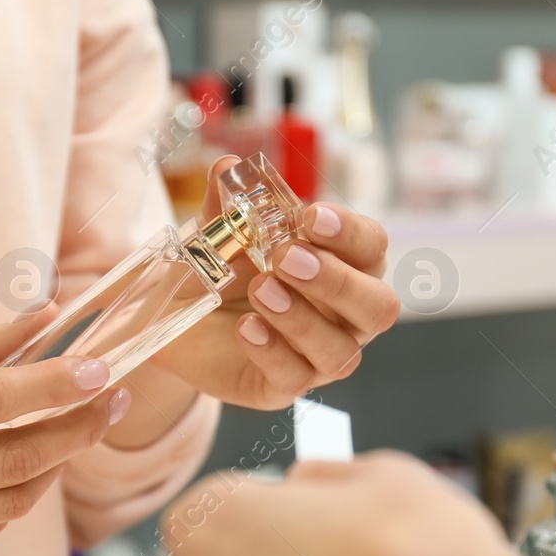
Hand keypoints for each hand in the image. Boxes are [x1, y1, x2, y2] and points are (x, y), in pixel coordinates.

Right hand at [0, 311, 129, 555]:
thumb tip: (48, 319)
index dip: (52, 388)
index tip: (103, 370)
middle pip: (11, 461)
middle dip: (75, 430)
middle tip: (114, 401)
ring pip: (9, 501)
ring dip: (53, 463)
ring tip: (74, 428)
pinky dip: (14, 493)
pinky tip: (23, 464)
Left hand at [150, 156, 399, 410]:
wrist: (178, 318)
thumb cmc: (221, 269)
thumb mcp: (221, 233)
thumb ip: (229, 205)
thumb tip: (227, 169)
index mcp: (345, 266)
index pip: (372, 248)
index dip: (350, 233)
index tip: (311, 215)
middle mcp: (345, 316)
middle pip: (378, 307)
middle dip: (336, 280)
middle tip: (286, 256)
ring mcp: (319, 356)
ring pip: (340, 351)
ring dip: (302, 318)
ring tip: (263, 291)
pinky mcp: (284, 387)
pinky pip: (294, 378)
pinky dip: (272, 351)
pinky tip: (247, 329)